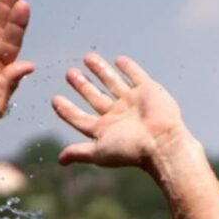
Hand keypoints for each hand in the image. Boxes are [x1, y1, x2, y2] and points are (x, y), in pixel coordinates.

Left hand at [52, 53, 189, 169]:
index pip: (81, 118)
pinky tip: (119, 61)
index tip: (55, 100)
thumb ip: (80, 152)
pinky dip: (129, 68)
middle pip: (95, 97)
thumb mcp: (100, 152)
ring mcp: (133, 102)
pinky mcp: (148, 91)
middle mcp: (118, 115)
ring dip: (100, 71)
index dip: (67, 110)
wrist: (163, 142)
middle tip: (69, 74)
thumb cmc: (132, 150)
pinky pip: (136, 76)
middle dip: (82, 86)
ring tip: (87, 58)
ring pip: (112, 83)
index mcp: (106, 129)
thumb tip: (60, 161)